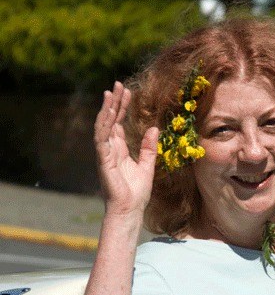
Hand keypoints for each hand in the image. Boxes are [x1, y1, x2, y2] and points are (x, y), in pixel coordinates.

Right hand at [94, 81, 158, 217]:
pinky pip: (101, 139)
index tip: (128, 92)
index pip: (119, 124)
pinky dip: (103, 125)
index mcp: (119, 150)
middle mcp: (110, 149)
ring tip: (110, 93)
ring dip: (106, 109)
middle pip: (110, 120)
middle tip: (118, 84)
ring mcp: (105, 154)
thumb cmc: (137, 193)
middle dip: (113, 103)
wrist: (130, 210)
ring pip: (103, 126)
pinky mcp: (103, 160)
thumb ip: (149, 148)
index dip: (122, 108)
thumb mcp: (147, 166)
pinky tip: (107, 113)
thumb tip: (154, 129)